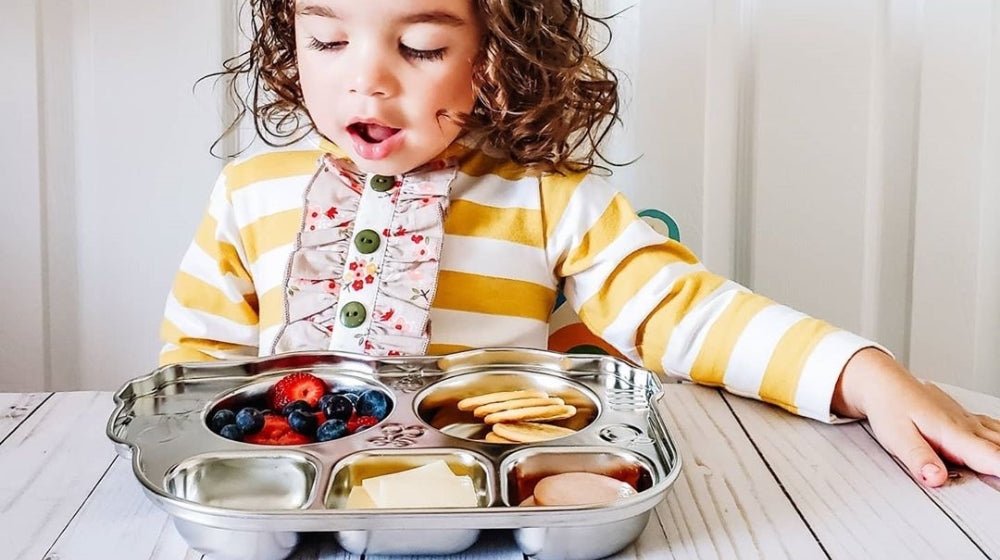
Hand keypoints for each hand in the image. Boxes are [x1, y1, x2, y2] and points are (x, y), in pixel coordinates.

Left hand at [831, 348, 999, 486]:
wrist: (883, 382)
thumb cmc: (889, 407)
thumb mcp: (896, 437)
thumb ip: (918, 459)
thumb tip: (935, 478)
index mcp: (953, 433)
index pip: (989, 456)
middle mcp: (967, 427)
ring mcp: (969, 422)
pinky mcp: (967, 421)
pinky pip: (997, 431)